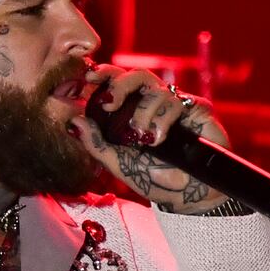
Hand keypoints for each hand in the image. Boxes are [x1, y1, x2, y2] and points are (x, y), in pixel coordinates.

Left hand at [67, 64, 233, 211]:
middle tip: (109, 104)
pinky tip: (160, 138)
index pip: (118, 83)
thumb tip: (74, 122)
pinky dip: (163, 119)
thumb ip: (97, 145)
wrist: (188, 196)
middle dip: (119, 85)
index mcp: (132, 113)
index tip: (88, 78)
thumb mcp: (118, 165)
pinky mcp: (195, 108)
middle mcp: (153, 104)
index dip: (104, 74)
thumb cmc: (153, 180)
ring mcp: (175, 105)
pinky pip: (175, 100)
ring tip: (144, 139)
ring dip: (143, 114)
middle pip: (136, 75)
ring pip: (154, 88)